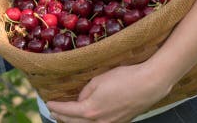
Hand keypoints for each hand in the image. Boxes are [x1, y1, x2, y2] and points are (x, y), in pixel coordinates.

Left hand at [46, 62, 171, 122]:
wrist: (148, 85)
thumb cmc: (124, 78)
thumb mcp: (99, 80)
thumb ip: (86, 91)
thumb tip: (81, 100)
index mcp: (90, 110)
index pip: (67, 111)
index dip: (56, 107)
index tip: (48, 104)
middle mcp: (98, 122)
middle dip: (62, 118)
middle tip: (53, 113)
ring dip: (75, 122)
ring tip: (66, 118)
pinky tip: (87, 118)